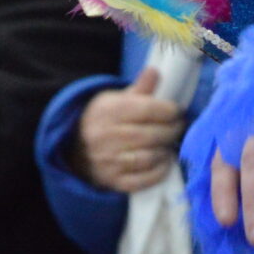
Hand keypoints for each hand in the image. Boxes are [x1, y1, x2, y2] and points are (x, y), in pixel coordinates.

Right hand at [76, 65, 186, 191]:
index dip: (170, 111)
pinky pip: (143, 180)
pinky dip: (159, 172)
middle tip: (178, 127)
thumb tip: (155, 72)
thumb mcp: (115, 100)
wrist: (75, 149)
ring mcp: (109, 162)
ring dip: (166, 151)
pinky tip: (163, 162)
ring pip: (150, 157)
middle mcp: (107, 137)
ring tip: (169, 144)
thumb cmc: (103, 121)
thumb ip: (139, 88)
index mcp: (109, 112)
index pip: (149, 110)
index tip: (177, 111)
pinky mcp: (113, 181)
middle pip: (153, 135)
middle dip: (172, 130)